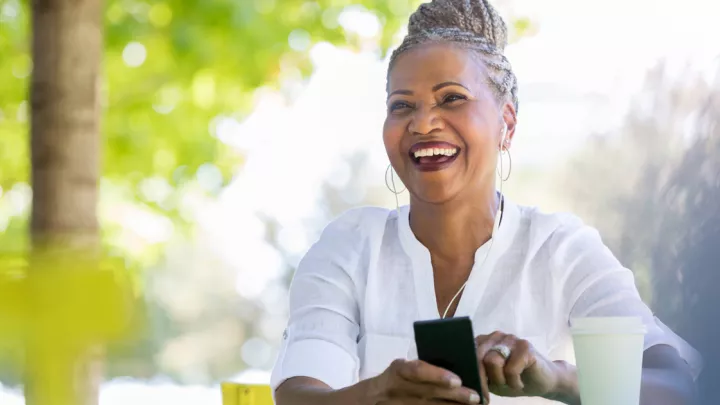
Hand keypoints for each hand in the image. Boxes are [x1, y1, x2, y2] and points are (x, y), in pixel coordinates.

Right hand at [368, 359, 482, 404]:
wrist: (374, 397)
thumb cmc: (396, 377)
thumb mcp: (403, 367)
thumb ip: (423, 367)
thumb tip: (458, 362)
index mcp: (399, 369)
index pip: (417, 371)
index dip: (437, 375)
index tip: (457, 379)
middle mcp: (400, 387)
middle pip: (429, 392)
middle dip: (454, 395)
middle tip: (475, 396)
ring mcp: (403, 403)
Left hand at [475, 331, 562, 399]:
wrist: (543, 381)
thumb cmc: (514, 379)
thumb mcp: (491, 380)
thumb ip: (478, 375)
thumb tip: (462, 381)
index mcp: (483, 342)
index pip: (467, 354)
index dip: (469, 374)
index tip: (474, 392)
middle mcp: (495, 336)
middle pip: (478, 356)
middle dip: (482, 380)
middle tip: (488, 396)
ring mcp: (510, 338)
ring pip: (492, 361)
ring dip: (500, 380)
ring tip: (509, 384)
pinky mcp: (525, 346)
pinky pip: (511, 368)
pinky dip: (514, 382)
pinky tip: (520, 383)